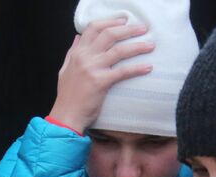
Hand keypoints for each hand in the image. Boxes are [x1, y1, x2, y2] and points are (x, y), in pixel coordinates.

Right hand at [47, 18, 154, 132]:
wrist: (66, 116)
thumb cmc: (67, 97)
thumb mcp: (64, 70)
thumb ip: (72, 52)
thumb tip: (77, 37)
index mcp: (77, 53)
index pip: (93, 28)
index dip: (110, 22)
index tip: (124, 21)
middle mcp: (85, 57)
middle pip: (109, 35)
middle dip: (128, 29)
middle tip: (142, 29)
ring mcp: (93, 69)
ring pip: (119, 50)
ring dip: (137, 46)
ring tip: (150, 45)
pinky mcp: (101, 82)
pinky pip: (123, 71)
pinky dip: (137, 68)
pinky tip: (148, 67)